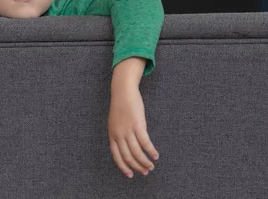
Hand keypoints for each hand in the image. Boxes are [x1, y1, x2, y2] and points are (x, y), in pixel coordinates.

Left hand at [109, 58, 157, 177]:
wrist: (123, 91)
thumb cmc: (120, 106)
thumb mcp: (115, 123)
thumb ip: (119, 135)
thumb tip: (126, 147)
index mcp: (112, 136)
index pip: (117, 157)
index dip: (124, 168)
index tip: (131, 175)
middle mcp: (119, 135)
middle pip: (128, 157)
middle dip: (137, 167)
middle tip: (146, 172)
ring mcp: (128, 130)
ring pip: (137, 152)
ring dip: (145, 162)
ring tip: (152, 166)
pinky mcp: (138, 125)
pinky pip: (145, 143)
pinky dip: (151, 151)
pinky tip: (155, 155)